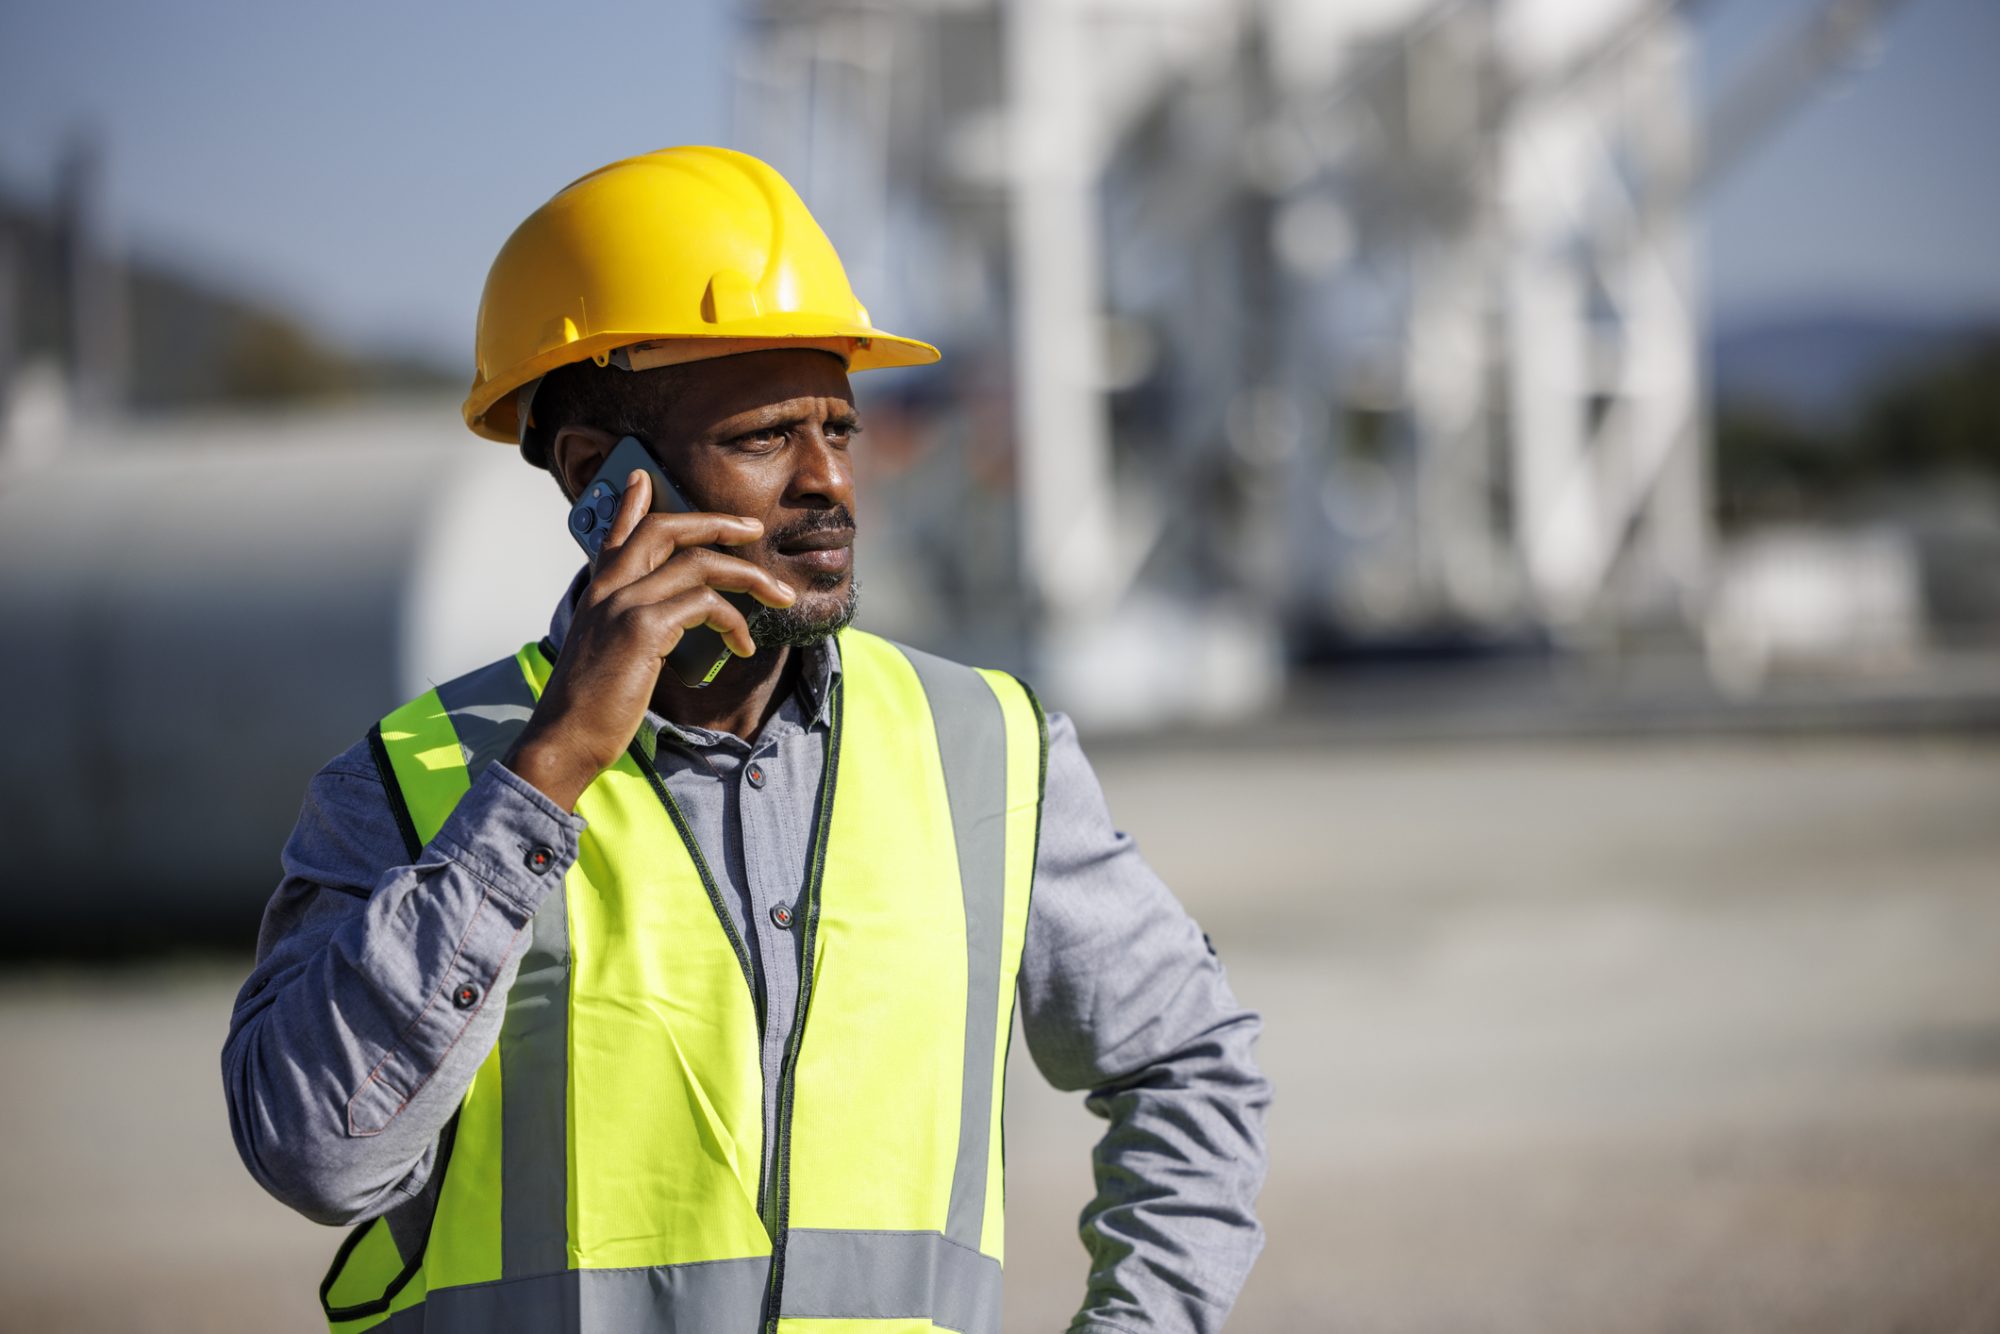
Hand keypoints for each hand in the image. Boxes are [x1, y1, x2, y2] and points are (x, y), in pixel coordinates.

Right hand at [501, 470, 796, 810]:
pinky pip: (705, 604)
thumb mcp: (606, 656)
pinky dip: (735, 622)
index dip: (632, 503)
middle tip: (752, 528)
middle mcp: (608, 589)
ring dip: (748, 577)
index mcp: (597, 594)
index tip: (645, 478)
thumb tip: (660, 623)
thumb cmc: (591, 708)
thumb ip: (628, 628)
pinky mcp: (642, 627)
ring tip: (778, 596)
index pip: (615, 534)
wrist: (565, 739)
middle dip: (716, 523)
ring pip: (699, 563)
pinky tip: (744, 647)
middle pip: (666, 529)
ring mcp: (624, 603)